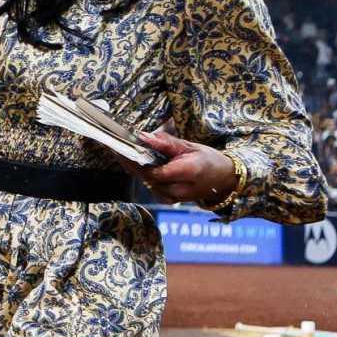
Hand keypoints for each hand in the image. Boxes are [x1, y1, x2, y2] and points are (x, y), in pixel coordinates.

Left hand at [124, 130, 238, 205]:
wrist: (223, 180)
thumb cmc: (208, 160)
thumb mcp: (189, 146)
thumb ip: (166, 143)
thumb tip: (143, 136)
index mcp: (186, 174)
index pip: (152, 171)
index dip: (134, 160)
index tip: (120, 147)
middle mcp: (178, 190)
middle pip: (145, 177)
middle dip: (128, 162)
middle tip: (113, 145)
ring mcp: (173, 198)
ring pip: (145, 182)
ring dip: (132, 167)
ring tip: (120, 150)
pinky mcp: (168, 199)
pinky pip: (149, 185)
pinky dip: (140, 173)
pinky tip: (132, 161)